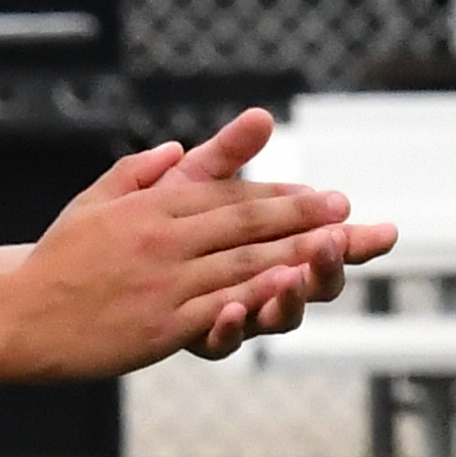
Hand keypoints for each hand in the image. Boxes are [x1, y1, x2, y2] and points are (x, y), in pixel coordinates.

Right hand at [6, 112, 395, 378]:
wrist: (15, 318)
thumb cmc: (53, 264)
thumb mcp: (91, 204)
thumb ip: (137, 174)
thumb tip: (177, 149)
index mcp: (149, 209)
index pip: (227, 196)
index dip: (278, 194)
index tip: (317, 195)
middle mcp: (162, 241)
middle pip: (247, 224)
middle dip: (303, 216)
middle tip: (347, 210)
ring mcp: (164, 284)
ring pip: (245, 263)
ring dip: (298, 253)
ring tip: (340, 247)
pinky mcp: (161, 325)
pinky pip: (224, 307)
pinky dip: (262, 296)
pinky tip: (292, 290)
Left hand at [159, 111, 397, 354]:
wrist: (92, 267)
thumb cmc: (147, 222)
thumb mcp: (187, 183)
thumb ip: (226, 154)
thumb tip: (261, 115)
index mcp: (269, 247)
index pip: (322, 241)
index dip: (348, 234)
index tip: (364, 219)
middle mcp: (261, 285)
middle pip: (313, 281)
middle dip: (331, 263)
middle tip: (339, 242)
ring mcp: (231, 314)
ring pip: (276, 315)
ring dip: (291, 296)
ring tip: (296, 275)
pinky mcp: (194, 337)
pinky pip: (219, 341)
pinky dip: (229, 325)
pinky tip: (231, 307)